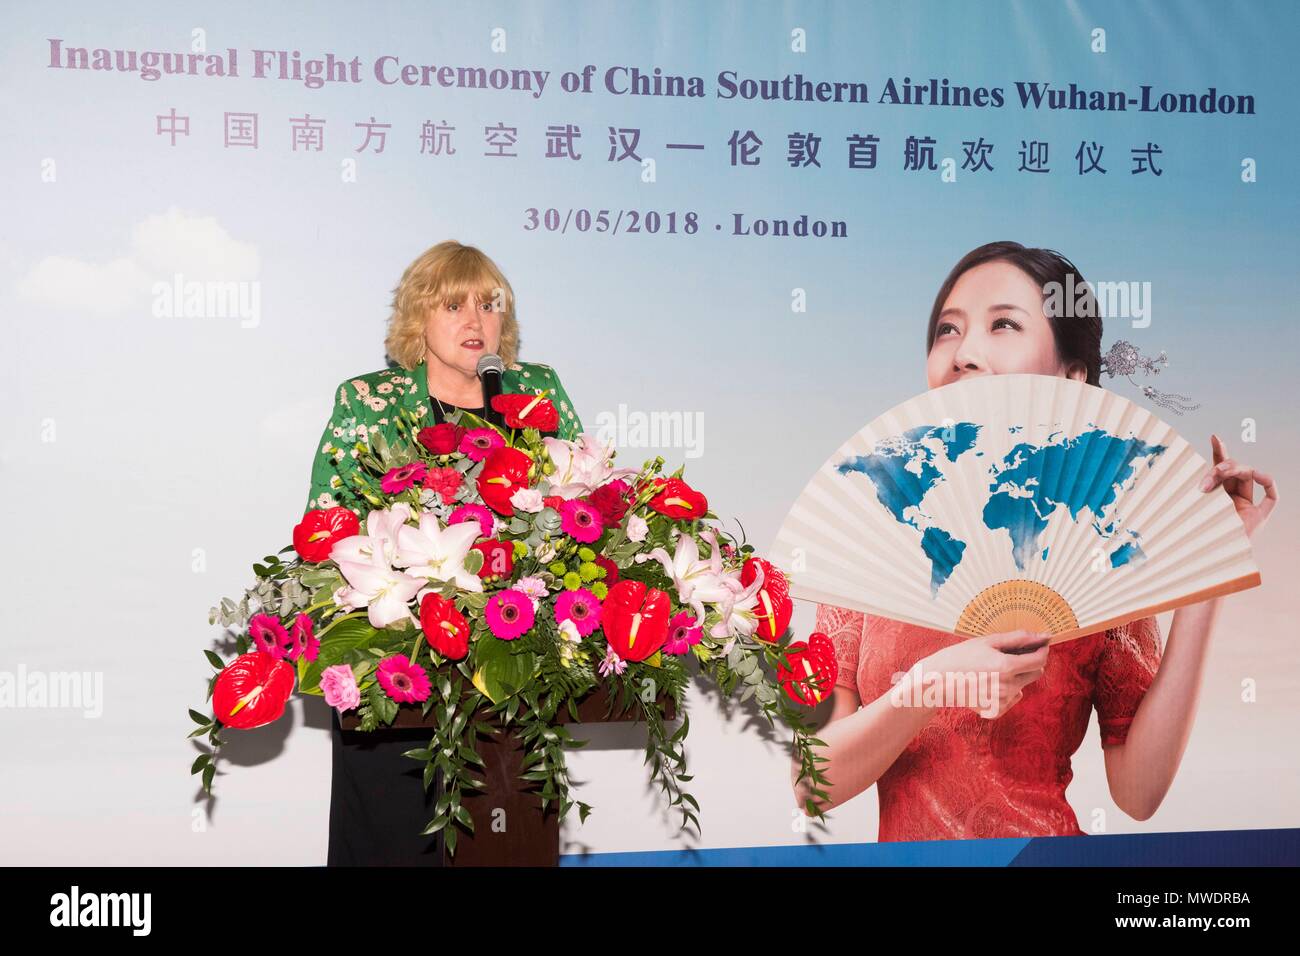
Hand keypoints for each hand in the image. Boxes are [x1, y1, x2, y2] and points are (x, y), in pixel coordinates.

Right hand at [919, 630, 1051, 718]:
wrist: (936, 681)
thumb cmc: (959, 657)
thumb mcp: (987, 642)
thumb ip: (1017, 638)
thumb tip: (1043, 636)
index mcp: (1006, 667)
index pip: (1040, 659)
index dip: (1043, 649)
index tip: (1040, 644)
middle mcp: (1007, 687)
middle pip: (1036, 673)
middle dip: (1029, 662)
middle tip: (1011, 655)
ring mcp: (1002, 701)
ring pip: (1024, 685)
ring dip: (1016, 676)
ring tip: (993, 670)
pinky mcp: (996, 711)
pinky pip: (1012, 699)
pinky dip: (1006, 690)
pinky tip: (988, 684)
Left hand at [1200, 434, 1276, 539]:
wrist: (1206, 557)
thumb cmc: (1193, 532)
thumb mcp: (1193, 500)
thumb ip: (1202, 483)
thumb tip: (1207, 465)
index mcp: (1215, 496)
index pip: (1219, 470)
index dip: (1219, 452)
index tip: (1214, 438)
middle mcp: (1232, 499)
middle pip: (1233, 469)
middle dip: (1221, 466)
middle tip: (1210, 475)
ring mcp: (1247, 507)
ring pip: (1247, 475)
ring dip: (1234, 470)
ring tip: (1218, 474)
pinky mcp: (1259, 517)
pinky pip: (1271, 494)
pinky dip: (1268, 482)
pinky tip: (1261, 476)